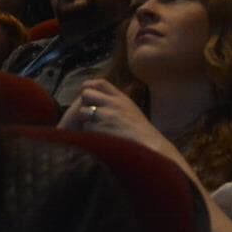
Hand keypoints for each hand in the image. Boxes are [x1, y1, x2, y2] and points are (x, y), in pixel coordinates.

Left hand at [60, 81, 175, 157]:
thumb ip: (116, 102)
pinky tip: (98, 139)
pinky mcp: (99, 130)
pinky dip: (88, 134)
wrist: (148, 148)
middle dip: (85, 103)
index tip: (85, 92)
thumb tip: (98, 99)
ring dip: (85, 120)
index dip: (89, 86)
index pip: (100, 83)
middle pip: (87, 93)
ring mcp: (105, 116)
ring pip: (83, 112)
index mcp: (121, 98)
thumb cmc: (140, 133)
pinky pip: (86, 128)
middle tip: (89, 115)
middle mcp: (112, 103)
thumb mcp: (131, 110)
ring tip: (96, 130)